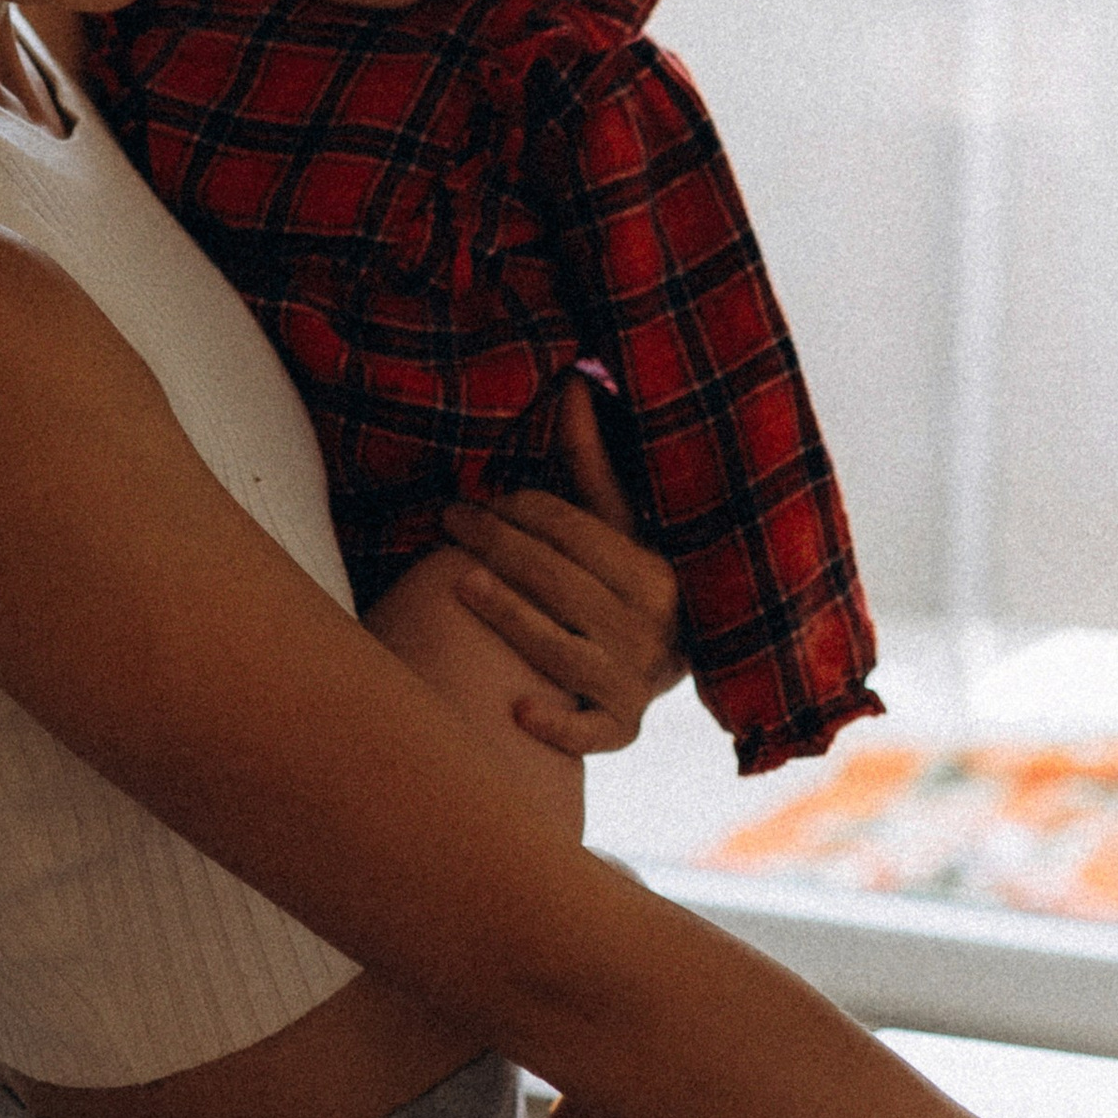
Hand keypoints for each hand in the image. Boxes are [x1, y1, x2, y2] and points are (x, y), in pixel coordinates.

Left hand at [440, 378, 686, 755]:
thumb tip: (573, 383)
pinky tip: (516, 709)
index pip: (578, 531)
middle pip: (562, 583)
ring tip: (458, 584)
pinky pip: (590, 733)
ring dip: (512, 618)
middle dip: (499, 546)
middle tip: (447, 520)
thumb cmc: (625, 581)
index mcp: (653, 573)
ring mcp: (633, 682)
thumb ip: (592, 461)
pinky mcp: (619, 729)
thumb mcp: (619, 523)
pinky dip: (559, 726)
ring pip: (565, 650)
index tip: (482, 497)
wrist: (669, 666)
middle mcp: (650, 629)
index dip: (523, 508)